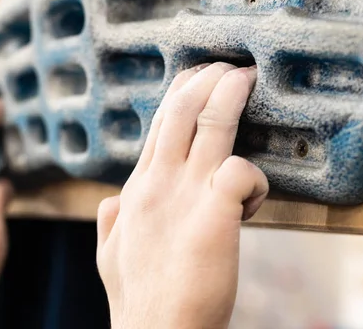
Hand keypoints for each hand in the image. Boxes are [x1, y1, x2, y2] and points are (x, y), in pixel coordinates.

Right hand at [96, 63, 268, 328]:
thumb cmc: (138, 298)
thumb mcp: (108, 253)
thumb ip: (110, 222)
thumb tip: (110, 201)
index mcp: (137, 189)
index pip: (158, 126)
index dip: (179, 94)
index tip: (196, 77)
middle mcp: (158, 183)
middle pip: (180, 111)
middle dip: (205, 79)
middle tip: (227, 66)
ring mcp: (185, 195)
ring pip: (209, 124)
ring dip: (230, 95)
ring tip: (246, 77)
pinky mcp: (215, 216)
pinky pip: (241, 171)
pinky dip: (254, 174)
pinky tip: (253, 194)